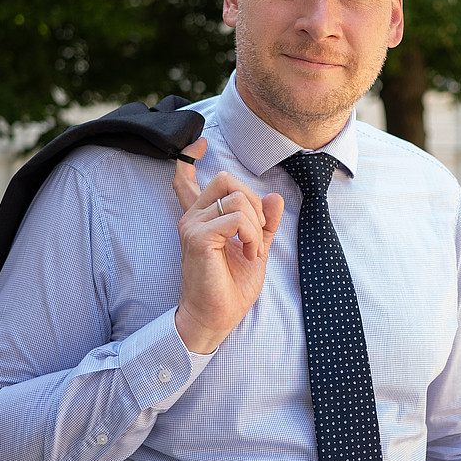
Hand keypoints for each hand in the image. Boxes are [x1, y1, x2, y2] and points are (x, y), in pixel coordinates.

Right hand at [171, 137, 283, 353]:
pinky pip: (238, 218)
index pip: (184, 180)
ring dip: (257, 224)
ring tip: (254, 250)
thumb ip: (265, 223)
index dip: (189, 157)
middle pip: (226, 180)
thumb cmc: (231, 286)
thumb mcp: (256, 248)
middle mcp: (192, 218)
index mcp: (202, 218)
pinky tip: (250, 254)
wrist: (217, 317)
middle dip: (254, 202)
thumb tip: (276, 198)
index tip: (200, 143)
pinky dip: (253, 235)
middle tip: (258, 233)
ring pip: (237, 197)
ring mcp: (192, 226)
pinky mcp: (198, 238)